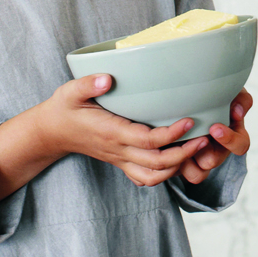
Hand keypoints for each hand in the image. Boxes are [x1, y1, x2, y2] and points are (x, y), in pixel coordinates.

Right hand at [0, 73, 213, 197]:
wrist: (52, 132)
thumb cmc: (64, 109)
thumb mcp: (70, 92)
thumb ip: (87, 85)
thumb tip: (108, 78)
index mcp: (111, 133)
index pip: (148, 140)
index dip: (171, 134)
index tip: (190, 120)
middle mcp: (118, 150)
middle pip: (158, 163)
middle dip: (184, 153)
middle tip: (205, 136)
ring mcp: (120, 159)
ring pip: (154, 175)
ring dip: (178, 166)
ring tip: (197, 148)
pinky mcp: (121, 162)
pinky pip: (145, 178)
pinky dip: (164, 174)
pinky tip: (178, 160)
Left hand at [174, 88, 252, 185]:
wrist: (185, 100)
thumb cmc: (213, 97)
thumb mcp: (230, 93)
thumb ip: (241, 99)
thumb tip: (237, 112)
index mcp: (233, 136)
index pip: (241, 145)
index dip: (229, 140)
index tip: (215, 127)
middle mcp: (217, 152)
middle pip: (213, 162)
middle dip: (200, 148)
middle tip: (189, 134)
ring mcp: (200, 161)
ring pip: (197, 175)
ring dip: (186, 158)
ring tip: (176, 141)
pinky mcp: (183, 165)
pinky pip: (179, 173)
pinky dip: (173, 162)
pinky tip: (166, 144)